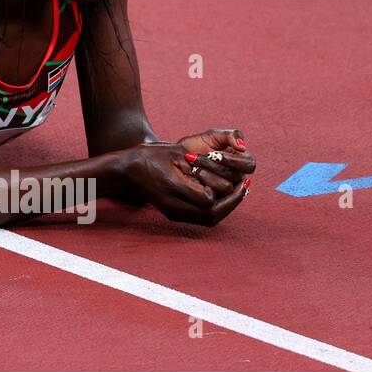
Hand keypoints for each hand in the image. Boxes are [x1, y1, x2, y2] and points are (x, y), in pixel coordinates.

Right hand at [123, 129, 255, 225]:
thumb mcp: (174, 152)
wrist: (126, 172)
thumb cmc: (149, 157)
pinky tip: (223, 196)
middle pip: (211, 215)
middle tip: (245, 187)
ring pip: (208, 219)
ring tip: (238, 192)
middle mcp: (173, 205)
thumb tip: (223, 171)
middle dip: (232, 203)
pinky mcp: (174, 215)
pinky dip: (216, 209)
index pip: (208, 199)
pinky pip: (201, 218)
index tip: (238, 178)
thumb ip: (198, 162)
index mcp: (172, 187)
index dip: (225, 191)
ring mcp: (173, 213)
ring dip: (226, 207)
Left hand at [175, 128, 255, 193]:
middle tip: (197, 158)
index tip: (215, 154)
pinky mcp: (215, 199)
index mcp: (242, 162)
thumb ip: (230, 135)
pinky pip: (215, 196)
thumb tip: (242, 146)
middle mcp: (238, 177)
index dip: (233, 160)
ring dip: (206, 174)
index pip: (249, 165)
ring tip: (192, 165)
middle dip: (214, 166)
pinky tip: (191, 175)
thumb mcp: (212, 136)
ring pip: (226, 187)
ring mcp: (228, 190)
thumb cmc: (196, 145)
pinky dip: (202, 184)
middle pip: (236, 176)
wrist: (177, 159)